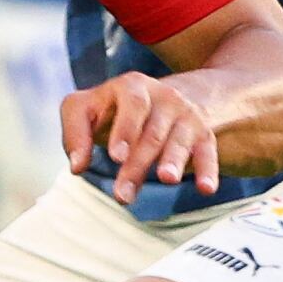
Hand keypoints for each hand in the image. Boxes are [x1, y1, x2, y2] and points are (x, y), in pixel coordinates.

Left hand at [59, 74, 222, 203]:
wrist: (165, 96)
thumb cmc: (114, 108)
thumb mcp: (87, 108)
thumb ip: (74, 133)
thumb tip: (77, 167)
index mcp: (132, 86)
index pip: (132, 104)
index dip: (125, 129)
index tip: (116, 156)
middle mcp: (164, 97)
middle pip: (152, 132)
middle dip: (138, 164)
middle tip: (122, 195)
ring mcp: (185, 115)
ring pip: (179, 141)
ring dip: (173, 161)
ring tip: (166, 179)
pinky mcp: (202, 134)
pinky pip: (207, 152)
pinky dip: (208, 171)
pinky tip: (206, 189)